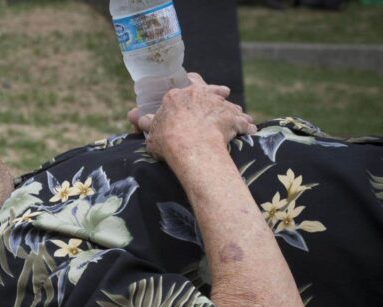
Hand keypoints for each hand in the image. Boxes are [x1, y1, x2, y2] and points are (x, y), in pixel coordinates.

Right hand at [129, 73, 256, 161]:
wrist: (191, 147)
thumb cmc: (168, 140)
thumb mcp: (151, 132)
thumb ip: (144, 121)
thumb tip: (133, 115)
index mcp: (178, 96)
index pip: (186, 83)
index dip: (191, 86)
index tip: (194, 88)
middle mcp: (200, 94)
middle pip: (210, 88)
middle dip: (216, 91)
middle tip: (222, 93)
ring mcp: (218, 105)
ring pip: (228, 104)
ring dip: (233, 109)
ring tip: (238, 115)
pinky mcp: (234, 118)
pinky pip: (242, 121)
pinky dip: (246, 125)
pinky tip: (250, 130)